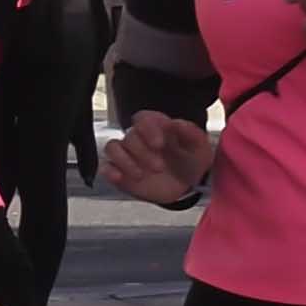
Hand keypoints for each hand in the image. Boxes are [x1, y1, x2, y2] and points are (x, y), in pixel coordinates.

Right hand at [101, 111, 218, 204]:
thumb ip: (191, 133)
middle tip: (160, 167)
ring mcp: (127, 155)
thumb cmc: (192, 162)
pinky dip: (109, 171)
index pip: (143, 118)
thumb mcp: (200, 148)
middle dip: (142, 152)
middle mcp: (138, 138)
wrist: (187, 188)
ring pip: (112, 147)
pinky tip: (120, 178)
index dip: (148, 128)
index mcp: (156, 127)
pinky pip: (105, 167)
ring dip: (125, 160)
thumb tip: (176, 123)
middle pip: (129, 136)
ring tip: (140, 175)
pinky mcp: (119, 171)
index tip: (160, 144)